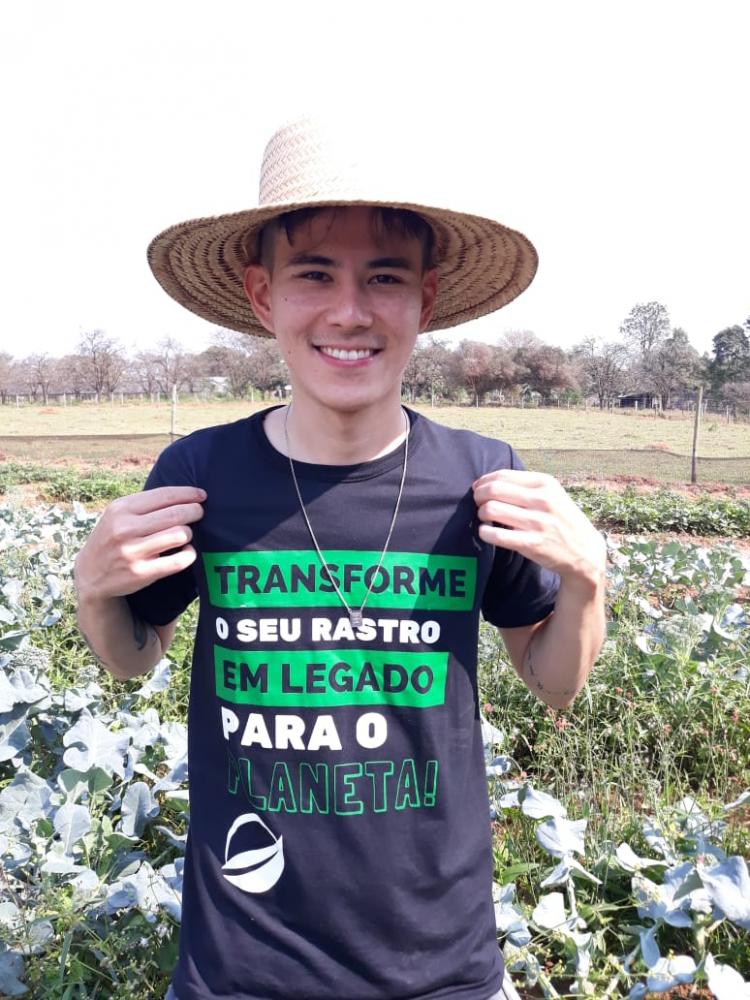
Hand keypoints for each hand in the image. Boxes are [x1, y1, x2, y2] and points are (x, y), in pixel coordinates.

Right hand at [74, 486, 206, 602]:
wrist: (90, 574)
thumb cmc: (112, 537)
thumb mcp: (118, 514)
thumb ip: (144, 504)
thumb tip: (183, 493)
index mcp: (121, 509)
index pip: (164, 495)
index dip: (188, 494)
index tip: (201, 495)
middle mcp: (125, 529)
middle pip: (176, 514)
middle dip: (195, 511)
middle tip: (199, 512)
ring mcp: (132, 552)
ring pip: (180, 535)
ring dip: (189, 533)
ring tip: (186, 533)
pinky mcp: (141, 573)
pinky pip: (179, 560)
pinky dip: (190, 554)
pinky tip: (187, 551)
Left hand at [472, 469, 605, 589]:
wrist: (584, 551)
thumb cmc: (561, 520)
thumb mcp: (552, 494)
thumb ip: (525, 486)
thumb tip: (487, 482)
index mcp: (545, 483)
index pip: (502, 475)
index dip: (484, 481)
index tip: (479, 488)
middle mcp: (542, 500)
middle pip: (493, 490)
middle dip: (478, 496)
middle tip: (478, 504)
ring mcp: (537, 523)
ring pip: (491, 510)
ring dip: (481, 514)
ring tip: (485, 518)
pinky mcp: (531, 544)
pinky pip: (495, 535)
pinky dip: (484, 532)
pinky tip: (487, 532)